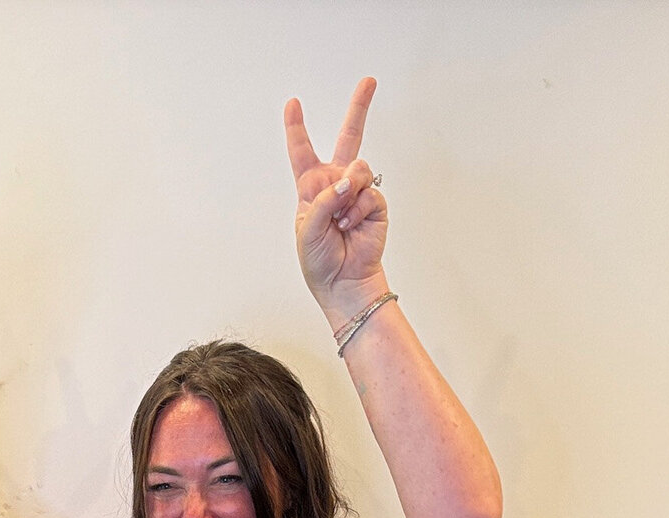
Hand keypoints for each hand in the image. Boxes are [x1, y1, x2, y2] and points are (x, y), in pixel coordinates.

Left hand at [285, 76, 388, 315]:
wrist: (343, 283)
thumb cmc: (319, 261)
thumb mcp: (306, 230)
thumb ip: (323, 200)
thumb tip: (347, 182)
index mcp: (312, 189)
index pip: (303, 152)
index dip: (297, 128)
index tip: (293, 103)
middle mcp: (335, 184)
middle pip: (349, 138)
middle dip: (359, 108)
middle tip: (369, 82)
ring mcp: (357, 192)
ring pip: (358, 169)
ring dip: (348, 193)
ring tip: (341, 221)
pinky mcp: (375, 203)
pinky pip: (368, 193)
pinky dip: (357, 211)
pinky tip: (351, 227)